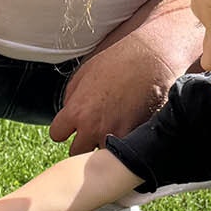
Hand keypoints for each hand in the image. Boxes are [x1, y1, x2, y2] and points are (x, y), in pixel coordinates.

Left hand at [49, 34, 178, 154]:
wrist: (153, 56)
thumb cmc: (119, 57)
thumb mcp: (85, 71)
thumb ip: (72, 96)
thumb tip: (68, 110)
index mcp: (77, 111)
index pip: (57, 134)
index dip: (65, 128)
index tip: (72, 124)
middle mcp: (94, 128)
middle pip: (77, 151)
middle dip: (84, 141)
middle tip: (94, 128)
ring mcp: (116, 134)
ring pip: (102, 155)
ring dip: (105, 145)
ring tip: (114, 128)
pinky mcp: (137, 136)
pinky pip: (125, 149)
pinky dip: (125, 142)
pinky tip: (129, 128)